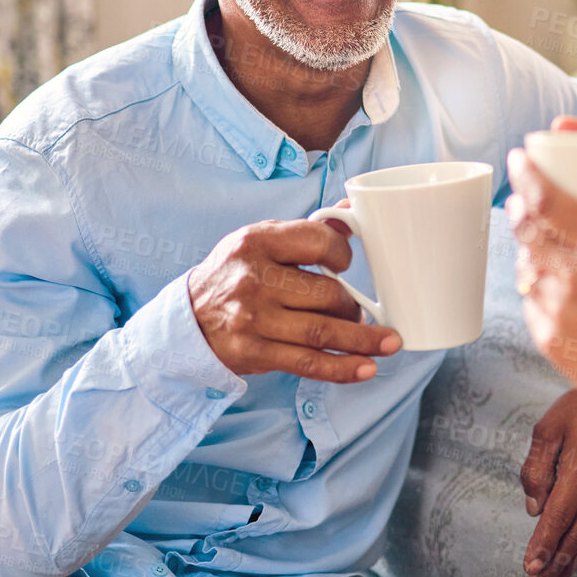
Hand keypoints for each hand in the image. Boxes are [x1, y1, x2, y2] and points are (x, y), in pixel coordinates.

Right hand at [187, 218, 400, 382]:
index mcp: (258, 242)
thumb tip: (353, 207)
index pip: (319, 242)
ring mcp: (253, 319)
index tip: (346, 265)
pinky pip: (307, 363)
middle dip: (354, 306)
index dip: (342, 254)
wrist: (187, 319)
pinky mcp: (254, 353)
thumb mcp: (261, 239)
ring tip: (389, 342)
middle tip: (360, 312)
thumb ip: (307, 229)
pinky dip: (342, 369)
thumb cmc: (234, 273)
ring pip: (322, 331)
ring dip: (363, 339)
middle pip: (326, 294)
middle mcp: (254, 280)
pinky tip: (367, 368)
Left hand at [507, 149, 576, 412]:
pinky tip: (553, 284)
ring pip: (527, 267)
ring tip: (541, 239)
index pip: (550, 201)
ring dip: (528, 247)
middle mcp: (576, 281)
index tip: (520, 159)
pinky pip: (531, 304)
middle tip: (523, 194)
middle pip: (528, 231)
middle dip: (520, 206)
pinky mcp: (553, 344)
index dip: (529, 176)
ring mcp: (560, 314)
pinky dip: (536, 286)